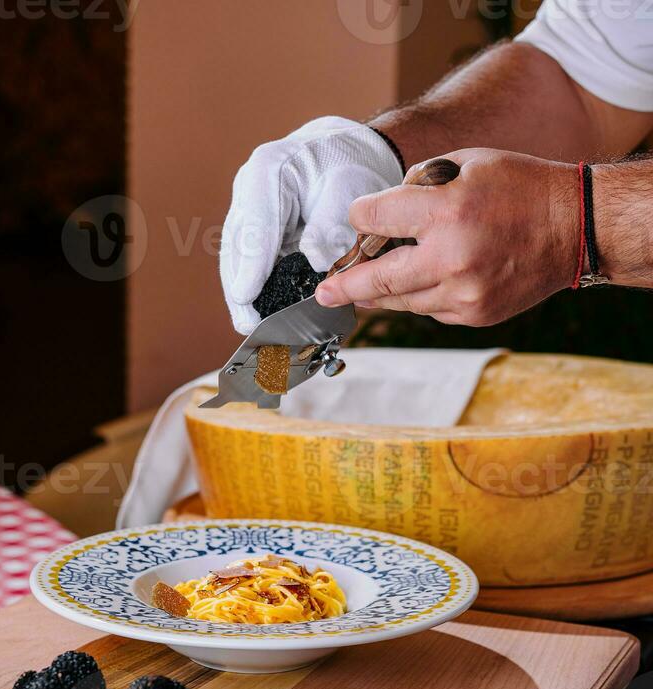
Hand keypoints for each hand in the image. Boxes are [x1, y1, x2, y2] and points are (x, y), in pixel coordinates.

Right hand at [220, 117, 402, 332]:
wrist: (343, 157)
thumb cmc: (347, 168)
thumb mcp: (349, 188)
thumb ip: (331, 224)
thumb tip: (315, 261)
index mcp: (267, 171)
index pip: (256, 224)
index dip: (251, 264)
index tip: (245, 295)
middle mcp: (248, 192)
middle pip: (237, 246)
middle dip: (240, 288)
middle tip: (247, 324)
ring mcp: (247, 212)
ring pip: (236, 258)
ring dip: (241, 294)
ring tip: (248, 326)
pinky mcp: (253, 231)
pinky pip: (247, 264)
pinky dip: (251, 288)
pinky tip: (255, 313)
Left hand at [315, 149, 577, 325]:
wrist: (574, 228)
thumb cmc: (519, 187)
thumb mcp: (467, 164)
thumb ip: (418, 187)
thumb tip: (379, 215)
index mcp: (447, 212)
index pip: (377, 218)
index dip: (360, 217)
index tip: (355, 219)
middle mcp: (451, 259)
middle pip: (378, 279)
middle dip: (345, 286)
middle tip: (324, 293)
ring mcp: (463, 293)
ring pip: (402, 301)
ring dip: (377, 296)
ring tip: (357, 292)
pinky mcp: (474, 314)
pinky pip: (429, 309)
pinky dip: (417, 297)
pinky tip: (416, 284)